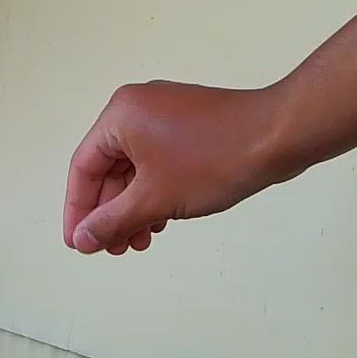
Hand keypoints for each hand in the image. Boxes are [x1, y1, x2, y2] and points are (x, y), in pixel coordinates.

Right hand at [63, 81, 298, 254]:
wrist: (278, 136)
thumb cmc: (213, 160)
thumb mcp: (154, 199)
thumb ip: (112, 221)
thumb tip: (82, 240)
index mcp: (120, 116)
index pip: (83, 167)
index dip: (77, 210)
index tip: (79, 243)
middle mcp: (137, 109)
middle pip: (108, 169)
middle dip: (110, 213)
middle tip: (112, 249)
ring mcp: (166, 116)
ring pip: (135, 170)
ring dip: (133, 209)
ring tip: (139, 242)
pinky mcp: (190, 127)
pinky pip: (158, 163)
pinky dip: (154, 193)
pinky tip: (160, 222)